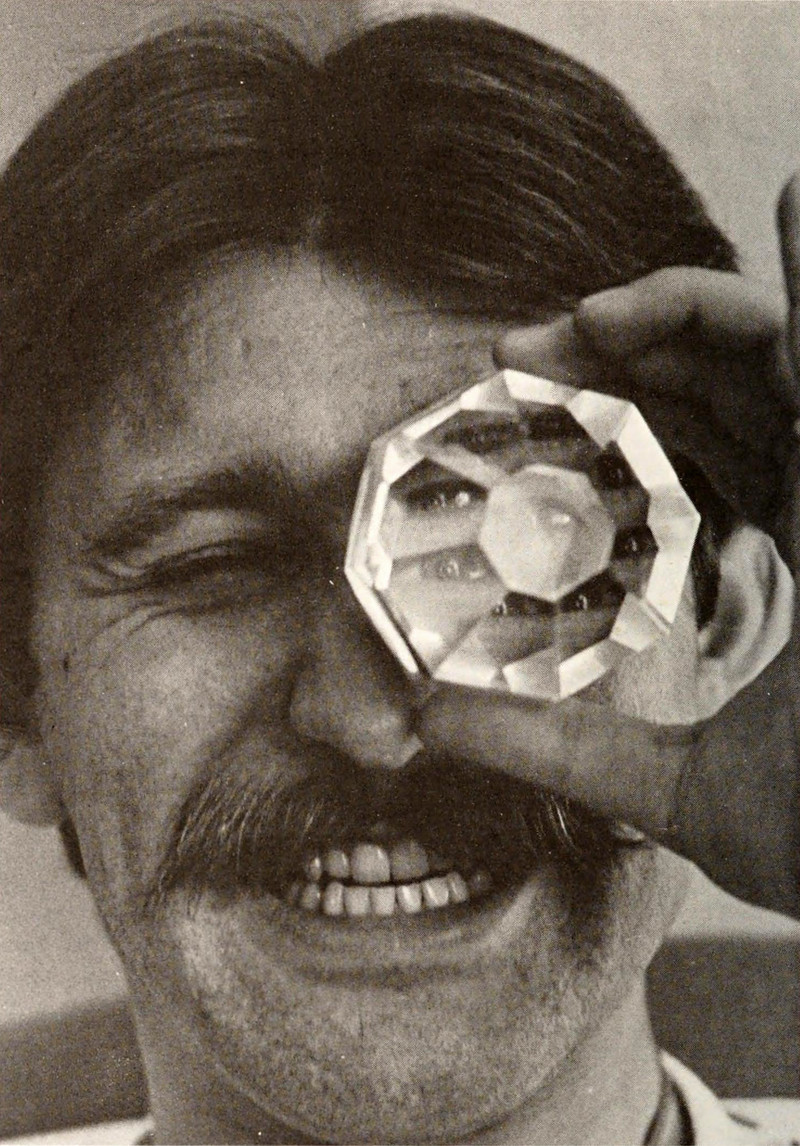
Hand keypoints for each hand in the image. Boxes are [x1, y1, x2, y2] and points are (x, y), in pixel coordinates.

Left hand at [417, 176, 799, 917]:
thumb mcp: (663, 784)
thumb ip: (552, 745)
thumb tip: (423, 720)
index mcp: (777, 560)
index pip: (693, 453)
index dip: (608, 417)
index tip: (512, 408)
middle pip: (718, 391)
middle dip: (616, 358)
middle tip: (515, 356)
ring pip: (780, 353)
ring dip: (683, 313)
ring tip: (585, 316)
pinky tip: (796, 201)